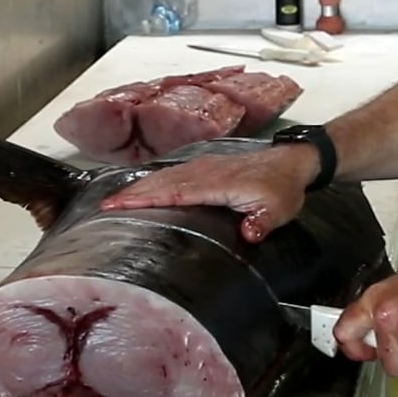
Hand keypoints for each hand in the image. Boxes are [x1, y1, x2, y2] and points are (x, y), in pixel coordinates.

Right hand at [98, 145, 320, 241]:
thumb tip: (249, 234)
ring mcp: (204, 167)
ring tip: (115, 199)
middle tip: (105, 205)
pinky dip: (154, 180)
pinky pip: (173, 172)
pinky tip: (144, 188)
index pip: (176, 191)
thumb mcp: (279, 209)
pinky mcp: (205, 167)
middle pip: (162, 182)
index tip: (122, 205)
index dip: (148, 198)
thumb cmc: (283, 187)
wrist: (292, 162)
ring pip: (165, 175)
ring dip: (140, 186)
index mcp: (218, 183)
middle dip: (133, 193)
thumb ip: (263, 221)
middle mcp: (206, 172)